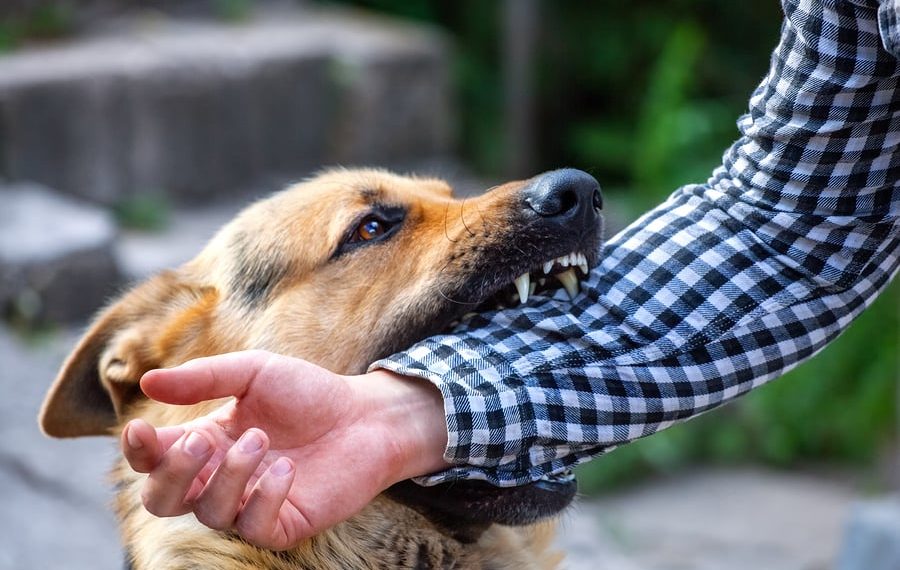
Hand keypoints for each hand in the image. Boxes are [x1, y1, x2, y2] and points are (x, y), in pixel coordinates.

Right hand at [121, 350, 448, 549]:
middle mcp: (220, 478)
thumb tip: (147, 381)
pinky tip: (287, 470)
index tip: (139, 428)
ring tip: (262, 438)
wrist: (366, 415)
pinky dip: (263, 499)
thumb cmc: (310, 392)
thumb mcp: (256, 371)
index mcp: (206, 441)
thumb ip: (204, 377)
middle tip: (201, 440)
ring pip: (208, 513)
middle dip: (172, 472)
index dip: (137, 451)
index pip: (151, 459)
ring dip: (229, 475)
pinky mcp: (282, 524)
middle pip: (162, 499)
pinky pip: (253, 529)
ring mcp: (249, 504)